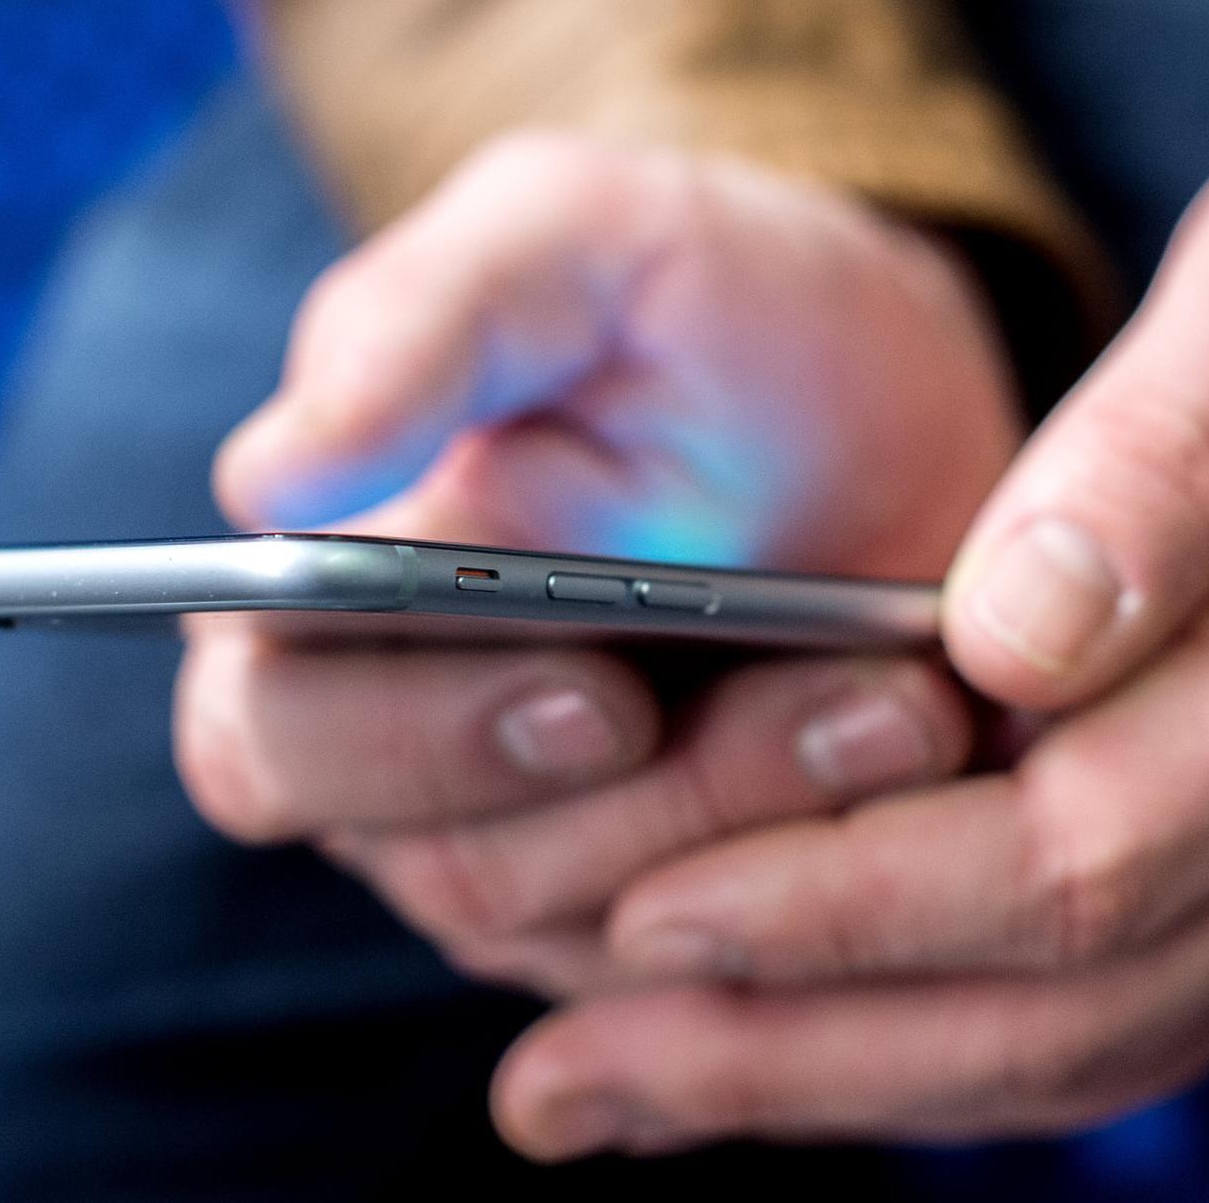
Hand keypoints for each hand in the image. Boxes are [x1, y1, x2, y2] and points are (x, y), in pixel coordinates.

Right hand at [173, 132, 1020, 993]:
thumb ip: (421, 321)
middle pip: (470, 871)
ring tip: (917, 704)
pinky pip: (741, 966)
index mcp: (306, 618)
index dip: (419, 743)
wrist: (882, 396)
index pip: (277, 740)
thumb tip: (270, 478)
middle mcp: (398, 772)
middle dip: (673, 796)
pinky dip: (843, 881)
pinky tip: (938, 773)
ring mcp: (542, 866)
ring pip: (627, 931)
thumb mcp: (577, 242)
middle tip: (848, 696)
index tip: (600, 690)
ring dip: (786, 821)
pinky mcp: (684, 924)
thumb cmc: (697, 305)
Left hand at [489, 81, 1208, 1154]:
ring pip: (1092, 1046)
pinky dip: (958, 1044)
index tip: (651, 908)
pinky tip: (820, 1039)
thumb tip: (1003, 631)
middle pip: (1061, 1006)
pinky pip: (1139, 1004)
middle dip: (798, 1045)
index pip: (1074, 859)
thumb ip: (1172, 443)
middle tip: (564, 1075)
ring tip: (627, 1091)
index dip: (849, 900)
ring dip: (851, 1082)